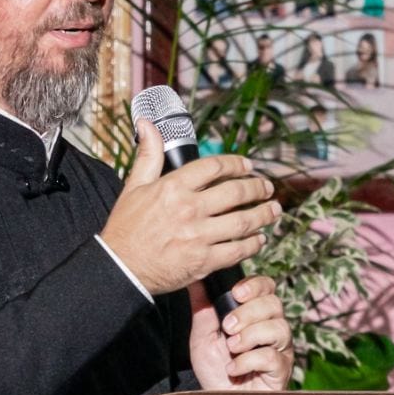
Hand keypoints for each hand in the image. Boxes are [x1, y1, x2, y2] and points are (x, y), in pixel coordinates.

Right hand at [100, 120, 280, 295]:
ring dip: (263, 214)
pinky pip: (237, 250)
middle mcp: (189, 209)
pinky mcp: (203, 261)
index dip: (237, 163)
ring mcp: (198, 236)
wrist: (120, 269)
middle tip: (267, 187)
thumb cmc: (125, 228)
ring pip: (243, 221)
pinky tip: (259, 239)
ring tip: (273, 210)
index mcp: (173, 187)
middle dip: (257, 188)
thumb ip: (148, 155)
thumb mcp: (134, 186)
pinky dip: (253, 244)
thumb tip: (148, 125)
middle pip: (236, 192)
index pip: (215, 166)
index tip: (248, 165)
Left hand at [188, 274, 293, 392]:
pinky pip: (271, 357)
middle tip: (227, 327)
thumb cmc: (215, 369)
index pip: (267, 288)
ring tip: (231, 348)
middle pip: (274, 304)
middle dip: (248, 312)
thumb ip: (202, 309)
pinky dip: (247, 361)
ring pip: (278, 328)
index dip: (255, 286)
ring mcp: (280, 349)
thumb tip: (195, 280)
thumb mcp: (203, 336)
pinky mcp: (281, 371)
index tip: (236, 293)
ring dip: (250, 335)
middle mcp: (272, 328)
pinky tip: (233, 369)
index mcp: (256, 315)